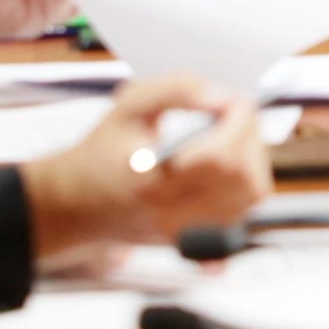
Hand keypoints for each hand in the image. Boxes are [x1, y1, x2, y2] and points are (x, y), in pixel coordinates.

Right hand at [23, 76, 271, 254]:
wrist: (77, 203)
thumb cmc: (103, 151)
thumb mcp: (128, 104)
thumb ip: (177, 90)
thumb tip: (223, 97)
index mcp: (152, 179)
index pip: (222, 156)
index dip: (240, 121)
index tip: (233, 100)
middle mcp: (171, 213)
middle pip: (245, 178)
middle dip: (249, 138)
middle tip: (232, 117)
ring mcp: (185, 232)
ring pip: (250, 197)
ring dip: (251, 158)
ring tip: (229, 137)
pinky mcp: (194, 239)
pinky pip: (241, 211)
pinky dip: (243, 182)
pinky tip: (223, 164)